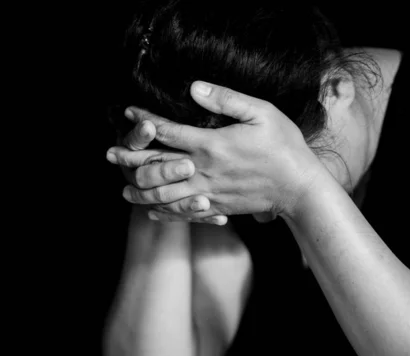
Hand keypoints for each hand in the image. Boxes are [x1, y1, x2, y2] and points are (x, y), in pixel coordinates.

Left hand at [110, 81, 324, 221]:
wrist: (299, 188)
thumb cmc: (284, 147)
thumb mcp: (261, 113)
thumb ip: (226, 99)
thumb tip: (194, 88)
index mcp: (211, 144)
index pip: (167, 131)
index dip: (144, 121)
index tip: (128, 113)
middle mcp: (203, 170)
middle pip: (156, 166)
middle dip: (130, 159)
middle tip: (110, 154)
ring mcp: (208, 192)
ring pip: (164, 195)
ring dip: (140, 191)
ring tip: (123, 189)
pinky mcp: (216, 206)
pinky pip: (183, 213)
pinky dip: (164, 213)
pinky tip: (153, 213)